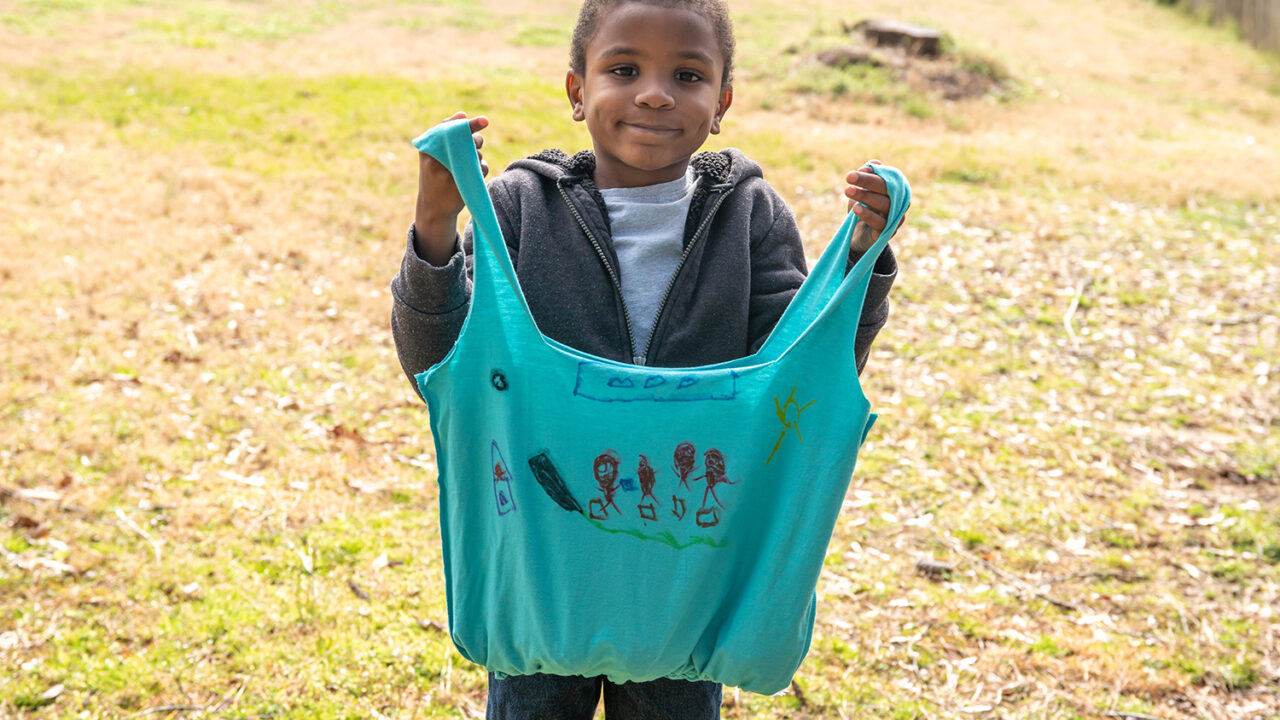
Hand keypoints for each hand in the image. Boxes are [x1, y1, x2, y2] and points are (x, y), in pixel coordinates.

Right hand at [414, 112, 488, 264]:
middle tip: (476, 144)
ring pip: (477, 154)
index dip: (468, 124)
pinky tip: (471, 175)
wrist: (433, 208)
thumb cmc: (434, 176)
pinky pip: (482, 168)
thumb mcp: (432, 154)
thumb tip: (463, 113)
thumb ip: (446, 134)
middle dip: (476, 140)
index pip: (449, 129)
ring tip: (466, 166)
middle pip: (468, 140)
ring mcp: (449, 175)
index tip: (485, 121)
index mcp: (426, 149)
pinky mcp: (462, 186)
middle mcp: (435, 161)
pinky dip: (481, 169)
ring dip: (478, 156)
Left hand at [845, 160, 902, 253]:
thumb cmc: (863, 208)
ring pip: (884, 204)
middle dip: (867, 181)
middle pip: (886, 189)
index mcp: (896, 189)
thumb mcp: (862, 190)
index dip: (871, 174)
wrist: (858, 236)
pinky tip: (856, 208)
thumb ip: (868, 175)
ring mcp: (895, 218)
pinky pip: (880, 223)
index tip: (854, 172)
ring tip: (848, 190)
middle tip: (848, 177)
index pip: (886, 178)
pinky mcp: (887, 233)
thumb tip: (874, 163)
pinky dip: (868, 215)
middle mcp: (900, 203)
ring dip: (865, 196)